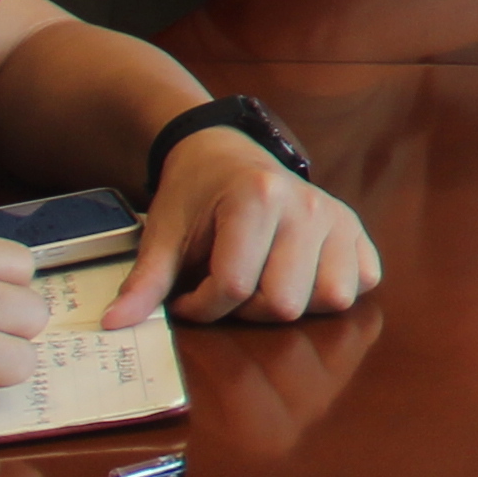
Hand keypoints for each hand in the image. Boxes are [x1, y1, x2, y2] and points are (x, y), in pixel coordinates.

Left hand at [111, 128, 386, 327]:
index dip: (201, 306)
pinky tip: (300, 276)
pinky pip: (362, 280)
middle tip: (225, 289)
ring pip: (329, 298)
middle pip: (284, 302)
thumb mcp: (163, 233)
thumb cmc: (194, 193)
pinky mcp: (356, 227)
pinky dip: (332, 289)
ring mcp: (337, 216)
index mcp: (256, 198)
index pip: (233, 286)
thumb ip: (145, 282)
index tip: (186, 296)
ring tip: (262, 284)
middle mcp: (306, 204)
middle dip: (245, 310)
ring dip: (291, 304)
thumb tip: (115, 325)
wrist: (222, 151)